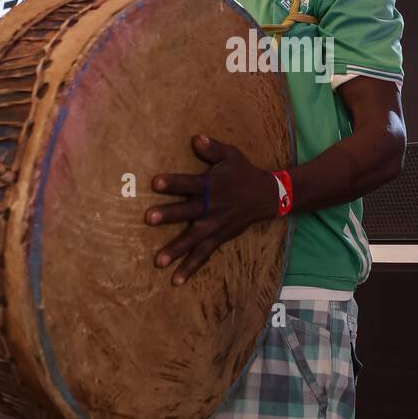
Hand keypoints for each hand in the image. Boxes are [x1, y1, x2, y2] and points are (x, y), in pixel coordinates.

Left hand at [146, 135, 278, 285]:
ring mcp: (215, 225)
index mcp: (211, 185)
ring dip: (176, 249)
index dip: (174, 182)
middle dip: (170, 215)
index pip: (190, 183)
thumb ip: (212, 148)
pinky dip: (190, 267)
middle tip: (150, 218)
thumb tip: (195, 138)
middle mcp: (212, 207)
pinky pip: (203, 254)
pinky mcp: (219, 238)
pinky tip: (175, 279)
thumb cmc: (243, 172)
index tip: (155, 183)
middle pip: (188, 211)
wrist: (267, 196)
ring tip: (158, 261)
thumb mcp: (231, 155)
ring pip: (194, 239)